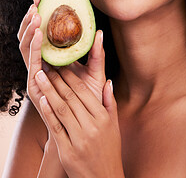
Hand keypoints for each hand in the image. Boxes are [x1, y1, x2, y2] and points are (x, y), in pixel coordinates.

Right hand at [17, 0, 109, 154]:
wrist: (81, 126)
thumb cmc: (87, 99)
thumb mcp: (95, 73)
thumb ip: (97, 54)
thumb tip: (100, 32)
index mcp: (55, 57)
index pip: (44, 31)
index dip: (42, 13)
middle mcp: (43, 63)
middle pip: (32, 35)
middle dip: (32, 16)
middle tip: (36, 0)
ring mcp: (37, 72)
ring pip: (27, 46)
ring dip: (30, 29)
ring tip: (37, 15)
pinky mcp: (35, 85)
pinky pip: (30, 63)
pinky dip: (33, 49)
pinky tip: (37, 36)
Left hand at [34, 56, 123, 177]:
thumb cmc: (110, 150)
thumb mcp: (114, 125)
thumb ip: (110, 102)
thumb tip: (107, 82)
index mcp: (103, 117)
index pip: (84, 91)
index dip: (71, 77)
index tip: (62, 65)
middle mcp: (91, 126)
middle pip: (71, 97)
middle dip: (57, 79)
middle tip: (48, 66)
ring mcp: (79, 139)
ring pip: (61, 109)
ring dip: (49, 91)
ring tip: (40, 77)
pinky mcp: (67, 151)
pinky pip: (56, 127)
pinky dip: (48, 112)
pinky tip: (42, 100)